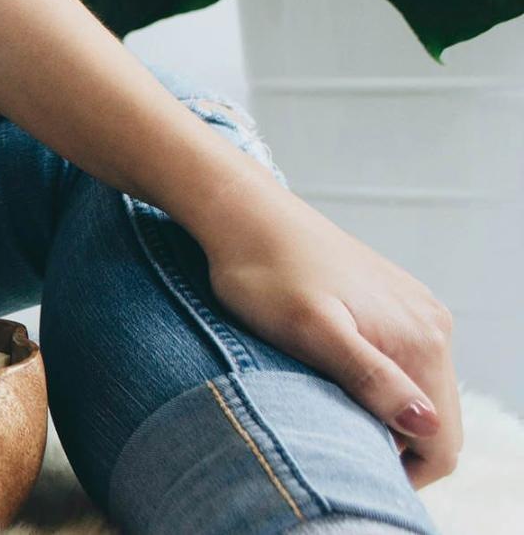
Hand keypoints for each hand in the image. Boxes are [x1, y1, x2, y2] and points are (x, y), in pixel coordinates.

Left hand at [195, 183, 461, 487]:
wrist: (245, 216)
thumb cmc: (264, 275)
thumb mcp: (310, 333)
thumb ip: (370, 378)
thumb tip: (426, 426)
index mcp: (421, 341)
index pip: (441, 441)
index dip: (399, 471)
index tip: (345, 469)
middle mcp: (432, 326)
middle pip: (434, 421)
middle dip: (389, 444)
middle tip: (327, 440)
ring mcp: (416, 312)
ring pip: (417, 393)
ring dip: (379, 415)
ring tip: (323, 408)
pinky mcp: (393, 302)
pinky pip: (401, 362)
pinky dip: (375, 385)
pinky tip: (328, 378)